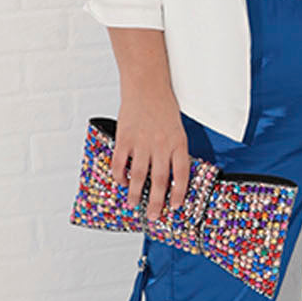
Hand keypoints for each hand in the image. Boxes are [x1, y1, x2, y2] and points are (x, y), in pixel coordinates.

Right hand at [110, 89, 191, 218]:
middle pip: (159, 181)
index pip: (181, 175)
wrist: (146, 85)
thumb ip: (173, 150)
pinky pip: (121, 163)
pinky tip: (121, 181)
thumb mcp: (177, 128)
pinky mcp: (125, 138)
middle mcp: (161, 145)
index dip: (179, 193)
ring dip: (135, 193)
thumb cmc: (162, 105)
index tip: (175, 206)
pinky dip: (120, 175)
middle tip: (153, 216)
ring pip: (139, 176)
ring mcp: (142, 143)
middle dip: (156, 202)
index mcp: (178, 143)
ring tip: (133, 203)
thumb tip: (169, 174)